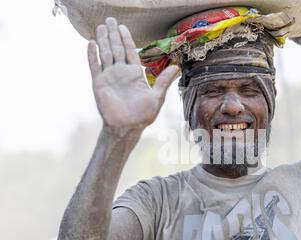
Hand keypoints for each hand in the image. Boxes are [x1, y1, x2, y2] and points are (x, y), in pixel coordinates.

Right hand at [88, 17, 179, 131]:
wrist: (126, 127)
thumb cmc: (143, 115)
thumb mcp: (157, 96)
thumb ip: (164, 81)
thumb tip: (177, 68)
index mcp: (134, 74)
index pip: (130, 52)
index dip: (126, 39)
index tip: (123, 27)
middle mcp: (121, 73)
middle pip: (116, 49)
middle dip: (113, 34)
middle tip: (110, 20)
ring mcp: (109, 77)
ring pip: (105, 54)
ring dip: (103, 40)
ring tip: (100, 26)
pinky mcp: (99, 83)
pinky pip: (94, 66)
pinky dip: (92, 55)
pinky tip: (91, 43)